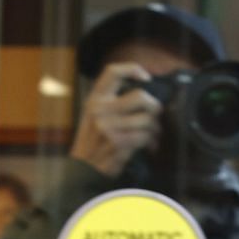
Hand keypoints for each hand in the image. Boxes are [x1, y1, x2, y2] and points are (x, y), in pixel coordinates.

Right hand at [70, 63, 161, 177]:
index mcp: (95, 99)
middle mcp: (100, 110)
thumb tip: (145, 92)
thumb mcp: (93, 115)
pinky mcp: (118, 143)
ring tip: (152, 134)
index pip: (113, 72)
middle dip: (155, 106)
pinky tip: (148, 145)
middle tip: (155, 114)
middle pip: (141, 96)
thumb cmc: (93, 141)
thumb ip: (111, 102)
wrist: (82, 169)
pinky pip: (146, 136)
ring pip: (148, 119)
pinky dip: (151, 141)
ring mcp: (108, 126)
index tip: (146, 78)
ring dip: (155, 128)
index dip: (132, 69)